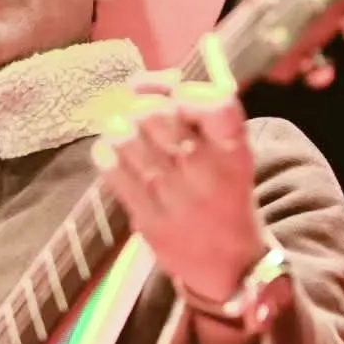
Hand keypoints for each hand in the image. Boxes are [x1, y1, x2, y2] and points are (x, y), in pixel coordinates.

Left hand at [91, 35, 268, 301]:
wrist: (229, 264)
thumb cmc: (223, 193)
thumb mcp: (226, 150)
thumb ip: (190, 107)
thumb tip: (139, 80)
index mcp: (235, 151)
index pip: (216, 103)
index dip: (187, 91)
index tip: (179, 98)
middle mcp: (207, 173)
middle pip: (157, 114)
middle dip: (144, 108)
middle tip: (147, 119)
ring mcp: (175, 199)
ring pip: (127, 137)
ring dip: (122, 130)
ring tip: (131, 139)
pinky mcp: (148, 220)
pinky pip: (111, 169)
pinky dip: (107, 155)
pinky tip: (117, 158)